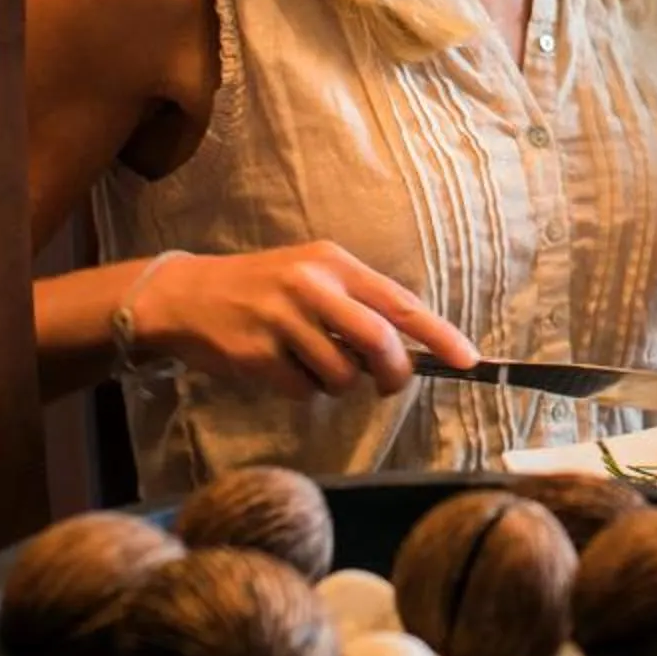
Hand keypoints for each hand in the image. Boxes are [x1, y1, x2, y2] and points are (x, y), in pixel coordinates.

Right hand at [135, 241, 479, 400]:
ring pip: (341, 375)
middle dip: (393, 373)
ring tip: (312, 362)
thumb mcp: (314, 276)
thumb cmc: (265, 288)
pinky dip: (302, 391)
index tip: (469, 359)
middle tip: (388, 383)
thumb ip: (358, 304)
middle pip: (378, 342)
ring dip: (338, 382)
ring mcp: (282, 320)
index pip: (400, 303)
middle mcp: (311, 286)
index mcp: (335, 264)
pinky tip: (281, 368)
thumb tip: (410, 348)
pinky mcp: (256, 354)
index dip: (439, 334)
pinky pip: (303, 391)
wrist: (188, 296)